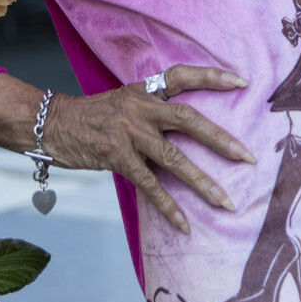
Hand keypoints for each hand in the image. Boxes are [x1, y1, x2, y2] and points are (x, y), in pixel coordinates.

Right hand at [42, 66, 254, 234]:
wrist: (53, 124)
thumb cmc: (93, 115)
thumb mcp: (125, 100)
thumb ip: (153, 108)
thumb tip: (188, 125)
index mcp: (145, 91)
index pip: (182, 76)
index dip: (211, 77)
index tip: (241, 82)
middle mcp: (141, 108)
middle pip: (188, 120)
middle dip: (221, 139)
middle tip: (247, 156)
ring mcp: (129, 133)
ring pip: (174, 159)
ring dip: (202, 182)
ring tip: (225, 201)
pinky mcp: (117, 157)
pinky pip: (149, 185)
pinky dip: (168, 207)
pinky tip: (184, 224)